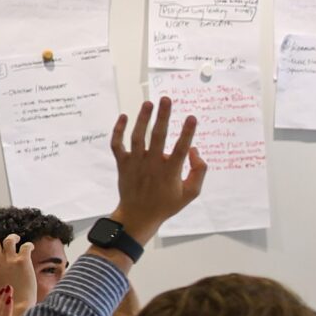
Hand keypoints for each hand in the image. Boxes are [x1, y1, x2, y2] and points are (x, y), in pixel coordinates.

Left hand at [106, 99, 205, 242]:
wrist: (138, 216)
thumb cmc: (166, 204)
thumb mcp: (191, 193)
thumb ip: (198, 172)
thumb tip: (195, 151)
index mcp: (170, 172)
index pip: (180, 148)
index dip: (187, 132)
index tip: (192, 118)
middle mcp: (152, 165)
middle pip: (158, 136)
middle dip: (163, 116)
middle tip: (166, 99)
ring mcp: (135, 163)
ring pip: (137, 137)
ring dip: (143, 119)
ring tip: (148, 103)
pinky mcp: (123, 163)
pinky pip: (117, 144)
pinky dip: (118, 130)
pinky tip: (124, 117)